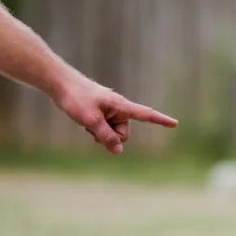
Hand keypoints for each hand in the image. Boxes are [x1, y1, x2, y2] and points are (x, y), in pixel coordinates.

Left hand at [51, 73, 177, 154]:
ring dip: (101, 134)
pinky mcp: (100, 113)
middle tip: (93, 127)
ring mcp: (109, 111)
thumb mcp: (91, 121)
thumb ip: (106, 137)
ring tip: (86, 122)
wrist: (60, 84)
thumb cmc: (76, 98)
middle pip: (123, 134)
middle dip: (110, 137)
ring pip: (112, 134)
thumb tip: (118, 152)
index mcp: (121, 106)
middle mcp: (118, 109)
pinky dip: (95, 130)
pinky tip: (84, 121)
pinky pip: (104, 129)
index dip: (160, 120)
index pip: (145, 114)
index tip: (175, 124)